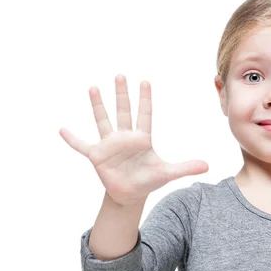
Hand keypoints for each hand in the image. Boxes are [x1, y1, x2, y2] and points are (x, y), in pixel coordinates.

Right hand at [59, 75, 208, 205]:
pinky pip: (82, 145)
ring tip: (93, 88)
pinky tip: (62, 129)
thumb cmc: (148, 180)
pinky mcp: (97, 156)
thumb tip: (208, 165)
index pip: (144, 114)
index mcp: (142, 139)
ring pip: (103, 121)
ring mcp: (109, 145)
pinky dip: (73, 139)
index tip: (145, 82)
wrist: (131, 194)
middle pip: (123, 111)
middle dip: (122, 94)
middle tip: (121, 76)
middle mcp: (125, 137)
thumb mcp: (168, 174)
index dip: (144, 99)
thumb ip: (186, 168)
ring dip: (98, 106)